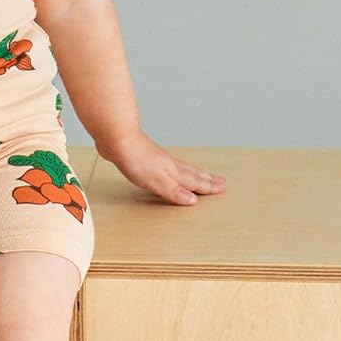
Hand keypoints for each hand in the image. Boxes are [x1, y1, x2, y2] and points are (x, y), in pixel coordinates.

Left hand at [99, 129, 225, 205]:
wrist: (118, 139)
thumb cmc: (136, 159)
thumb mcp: (157, 181)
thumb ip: (174, 191)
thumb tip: (193, 201)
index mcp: (173, 171)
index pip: (194, 182)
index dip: (208, 187)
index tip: (222, 188)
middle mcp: (169, 164)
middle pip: (192, 173)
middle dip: (206, 179)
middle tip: (220, 181)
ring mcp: (158, 160)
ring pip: (182, 168)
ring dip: (194, 173)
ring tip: (202, 175)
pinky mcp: (146, 159)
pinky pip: (168, 167)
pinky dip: (177, 169)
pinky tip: (170, 169)